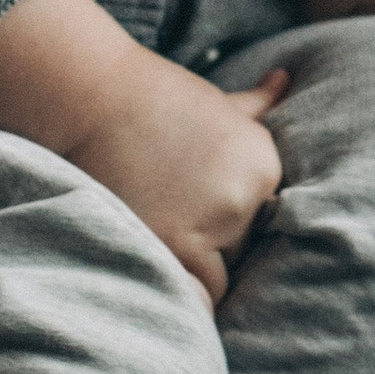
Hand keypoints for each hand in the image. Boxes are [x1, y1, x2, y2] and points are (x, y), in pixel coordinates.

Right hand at [0, 0, 286, 301]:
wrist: (91, 97)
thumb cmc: (151, 97)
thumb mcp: (215, 100)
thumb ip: (257, 104)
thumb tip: (283, 79)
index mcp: (263, 164)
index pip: (262, 220)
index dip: (230, 223)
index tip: (196, 212)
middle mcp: (246, 196)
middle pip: (241, 252)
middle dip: (211, 247)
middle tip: (171, 226)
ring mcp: (213, 224)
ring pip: (217, 276)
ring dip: (190, 269)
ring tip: (156, 242)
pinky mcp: (175, 246)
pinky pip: (194, 295)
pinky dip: (177, 290)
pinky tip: (155, 273)